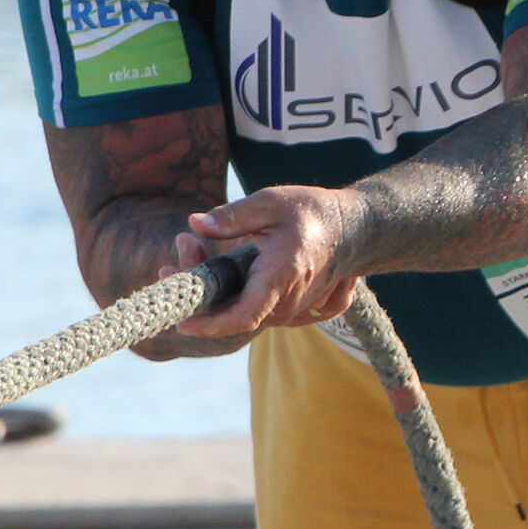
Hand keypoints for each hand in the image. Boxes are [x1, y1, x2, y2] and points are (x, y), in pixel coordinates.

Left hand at [159, 185, 365, 346]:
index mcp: (281, 277)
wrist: (355, 228)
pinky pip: (258, 311)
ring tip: (191, 250)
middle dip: (201, 297)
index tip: (182, 321)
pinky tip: (217, 267)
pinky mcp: (295, 310)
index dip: (209, 325)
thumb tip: (195, 223)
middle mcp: (289, 302)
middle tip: (171, 266)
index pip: (242, 317)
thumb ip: (233, 216)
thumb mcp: (270, 203)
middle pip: (236, 316)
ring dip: (216, 292)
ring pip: (246, 313)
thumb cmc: (313, 212)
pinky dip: (235, 294)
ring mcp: (294, 310)